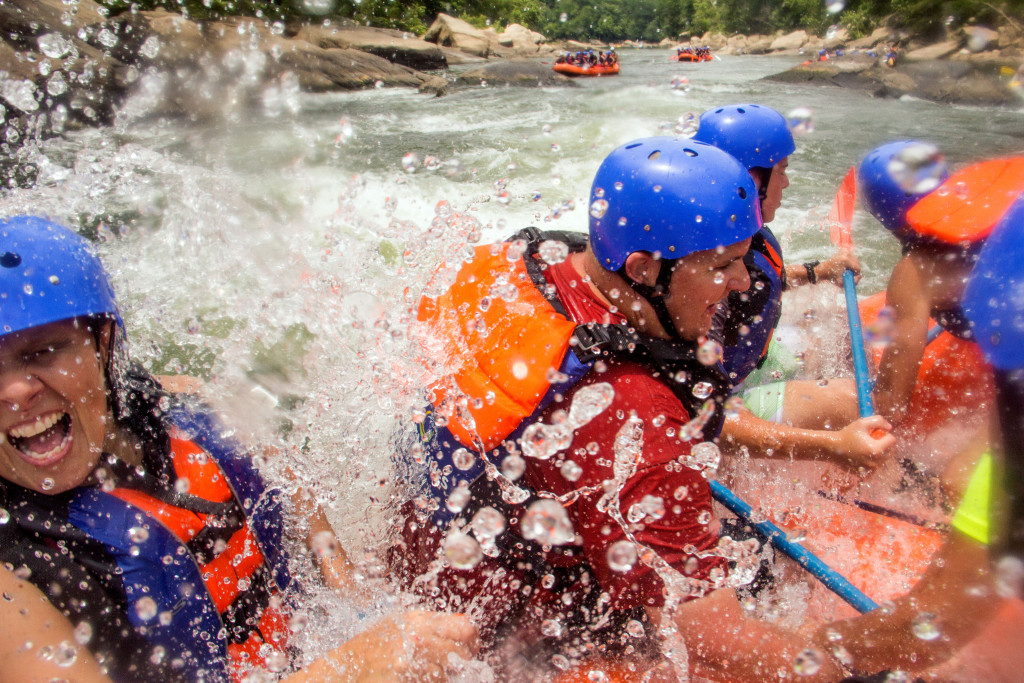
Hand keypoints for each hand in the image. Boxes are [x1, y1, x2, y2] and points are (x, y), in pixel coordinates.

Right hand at [340, 611, 479, 681]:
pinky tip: (412, 679)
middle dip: (460, 660)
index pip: (464, 629)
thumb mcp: (400, 625)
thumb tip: (466, 627)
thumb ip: (432, 624)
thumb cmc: (370, 647)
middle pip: (460, 654)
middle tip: (454, 662)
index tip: (472, 646)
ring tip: (419, 672)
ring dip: (438, 676)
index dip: (472, 639)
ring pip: (445, 675)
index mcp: (418, 621)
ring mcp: (412, 666)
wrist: (341, 672)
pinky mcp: (407, 682)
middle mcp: (418, 641)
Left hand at [815, 247, 861, 284]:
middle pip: (858, 263)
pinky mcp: (843, 250)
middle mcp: (845, 253)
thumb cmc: (832, 277)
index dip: (856, 274)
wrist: (823, 270)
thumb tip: (860, 275)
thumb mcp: (842, 283)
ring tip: (844, 268)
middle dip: (854, 269)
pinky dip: (850, 261)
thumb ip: (853, 282)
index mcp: (845, 260)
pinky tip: (844, 264)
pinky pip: (852, 256)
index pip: (858, 267)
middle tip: (847, 272)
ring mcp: (844, 250)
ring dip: (853, 265)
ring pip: (856, 260)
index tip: (849, 275)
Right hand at [831, 415, 895, 470]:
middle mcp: (876, 461)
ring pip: (886, 457)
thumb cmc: (848, 433)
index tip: (874, 432)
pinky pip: (879, 462)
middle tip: (871, 439)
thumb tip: (890, 427)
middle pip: (891, 450)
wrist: (835, 447)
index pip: (892, 440)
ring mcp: (872, 467)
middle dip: (884, 443)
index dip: (885, 434)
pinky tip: (865, 452)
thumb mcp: (862, 423)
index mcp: (876, 449)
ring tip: (868, 445)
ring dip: (881, 450)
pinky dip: (875, 457)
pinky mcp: (868, 471)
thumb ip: (879, 421)